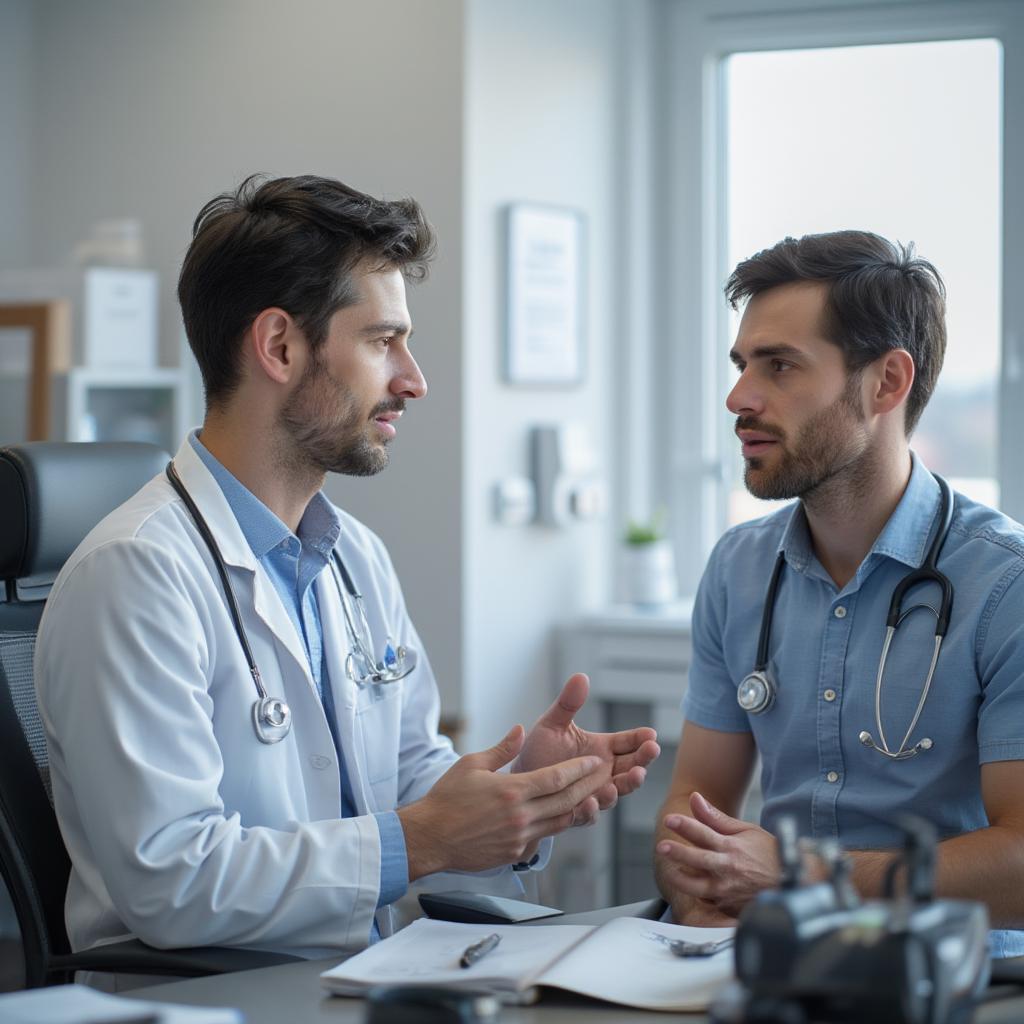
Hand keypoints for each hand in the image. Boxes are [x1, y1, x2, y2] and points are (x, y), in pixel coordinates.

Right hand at [397, 724, 609, 879]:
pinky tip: (560, 817)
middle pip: (566, 801)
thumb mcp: (471, 764)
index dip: (579, 769)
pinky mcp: (514, 854)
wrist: (429, 838)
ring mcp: (519, 838)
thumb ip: (501, 749)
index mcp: (512, 790)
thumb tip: (520, 731)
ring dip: (577, 809)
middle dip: (588, 787)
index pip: (557, 778)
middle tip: (604, 777)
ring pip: (559, 822)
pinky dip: (554, 826)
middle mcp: (521, 816)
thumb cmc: (446, 799)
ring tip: (591, 797)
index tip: (594, 762)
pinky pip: (542, 838)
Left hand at [513, 674, 659, 824]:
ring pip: (617, 792)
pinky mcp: (577, 812)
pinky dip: (592, 809)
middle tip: (651, 751)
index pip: (629, 742)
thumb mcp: (553, 724)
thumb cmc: (538, 750)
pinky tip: (591, 801)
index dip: (641, 739)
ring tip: (631, 776)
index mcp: (602, 748)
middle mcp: (603, 772)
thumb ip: (568, 704)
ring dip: (626, 785)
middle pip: (632, 766)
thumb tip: (581, 676)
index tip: (651, 734)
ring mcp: (594, 793)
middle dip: (643, 760)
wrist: (518, 780)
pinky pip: (589, 814)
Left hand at [655, 792, 779, 918]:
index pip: (704, 833)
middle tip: (662, 847)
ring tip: (669, 871)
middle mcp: (729, 869)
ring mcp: (729, 891)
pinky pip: (709, 903)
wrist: (793, 882)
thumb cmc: (768, 853)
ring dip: (681, 879)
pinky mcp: (730, 907)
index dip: (685, 825)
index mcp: (732, 846)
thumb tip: (695, 798)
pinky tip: (686, 889)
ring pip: (699, 887)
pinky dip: (696, 896)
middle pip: (699, 860)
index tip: (670, 819)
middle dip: (679, 853)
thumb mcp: (745, 830)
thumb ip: (716, 817)